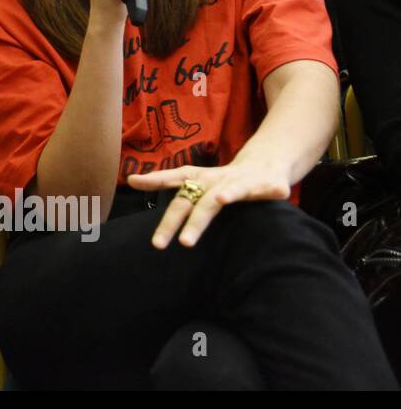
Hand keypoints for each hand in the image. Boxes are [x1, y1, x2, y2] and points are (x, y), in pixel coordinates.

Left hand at [128, 161, 291, 248]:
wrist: (265, 164)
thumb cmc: (222, 179)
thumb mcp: (194, 181)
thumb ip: (165, 182)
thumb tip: (131, 180)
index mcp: (200, 179)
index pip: (174, 180)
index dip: (155, 180)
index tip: (134, 182)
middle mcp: (218, 179)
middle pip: (197, 200)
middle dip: (183, 221)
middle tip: (169, 244)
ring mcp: (243, 181)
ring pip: (232, 191)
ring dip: (227, 194)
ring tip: (221, 200)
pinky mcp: (270, 184)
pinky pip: (271, 189)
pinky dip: (272, 191)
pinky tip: (277, 193)